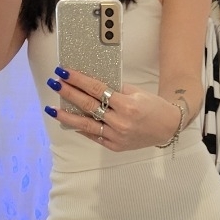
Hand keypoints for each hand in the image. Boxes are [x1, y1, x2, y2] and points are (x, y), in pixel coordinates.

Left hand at [46, 67, 181, 151]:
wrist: (167, 127)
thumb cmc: (153, 106)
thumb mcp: (137, 92)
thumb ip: (115, 89)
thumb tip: (90, 84)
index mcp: (127, 105)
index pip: (96, 89)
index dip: (78, 80)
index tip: (64, 72)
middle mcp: (120, 122)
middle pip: (88, 105)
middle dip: (68, 93)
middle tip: (54, 83)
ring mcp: (116, 137)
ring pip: (86, 125)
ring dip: (66, 116)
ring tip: (51, 108)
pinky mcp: (115, 146)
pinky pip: (94, 136)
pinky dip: (81, 128)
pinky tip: (69, 121)